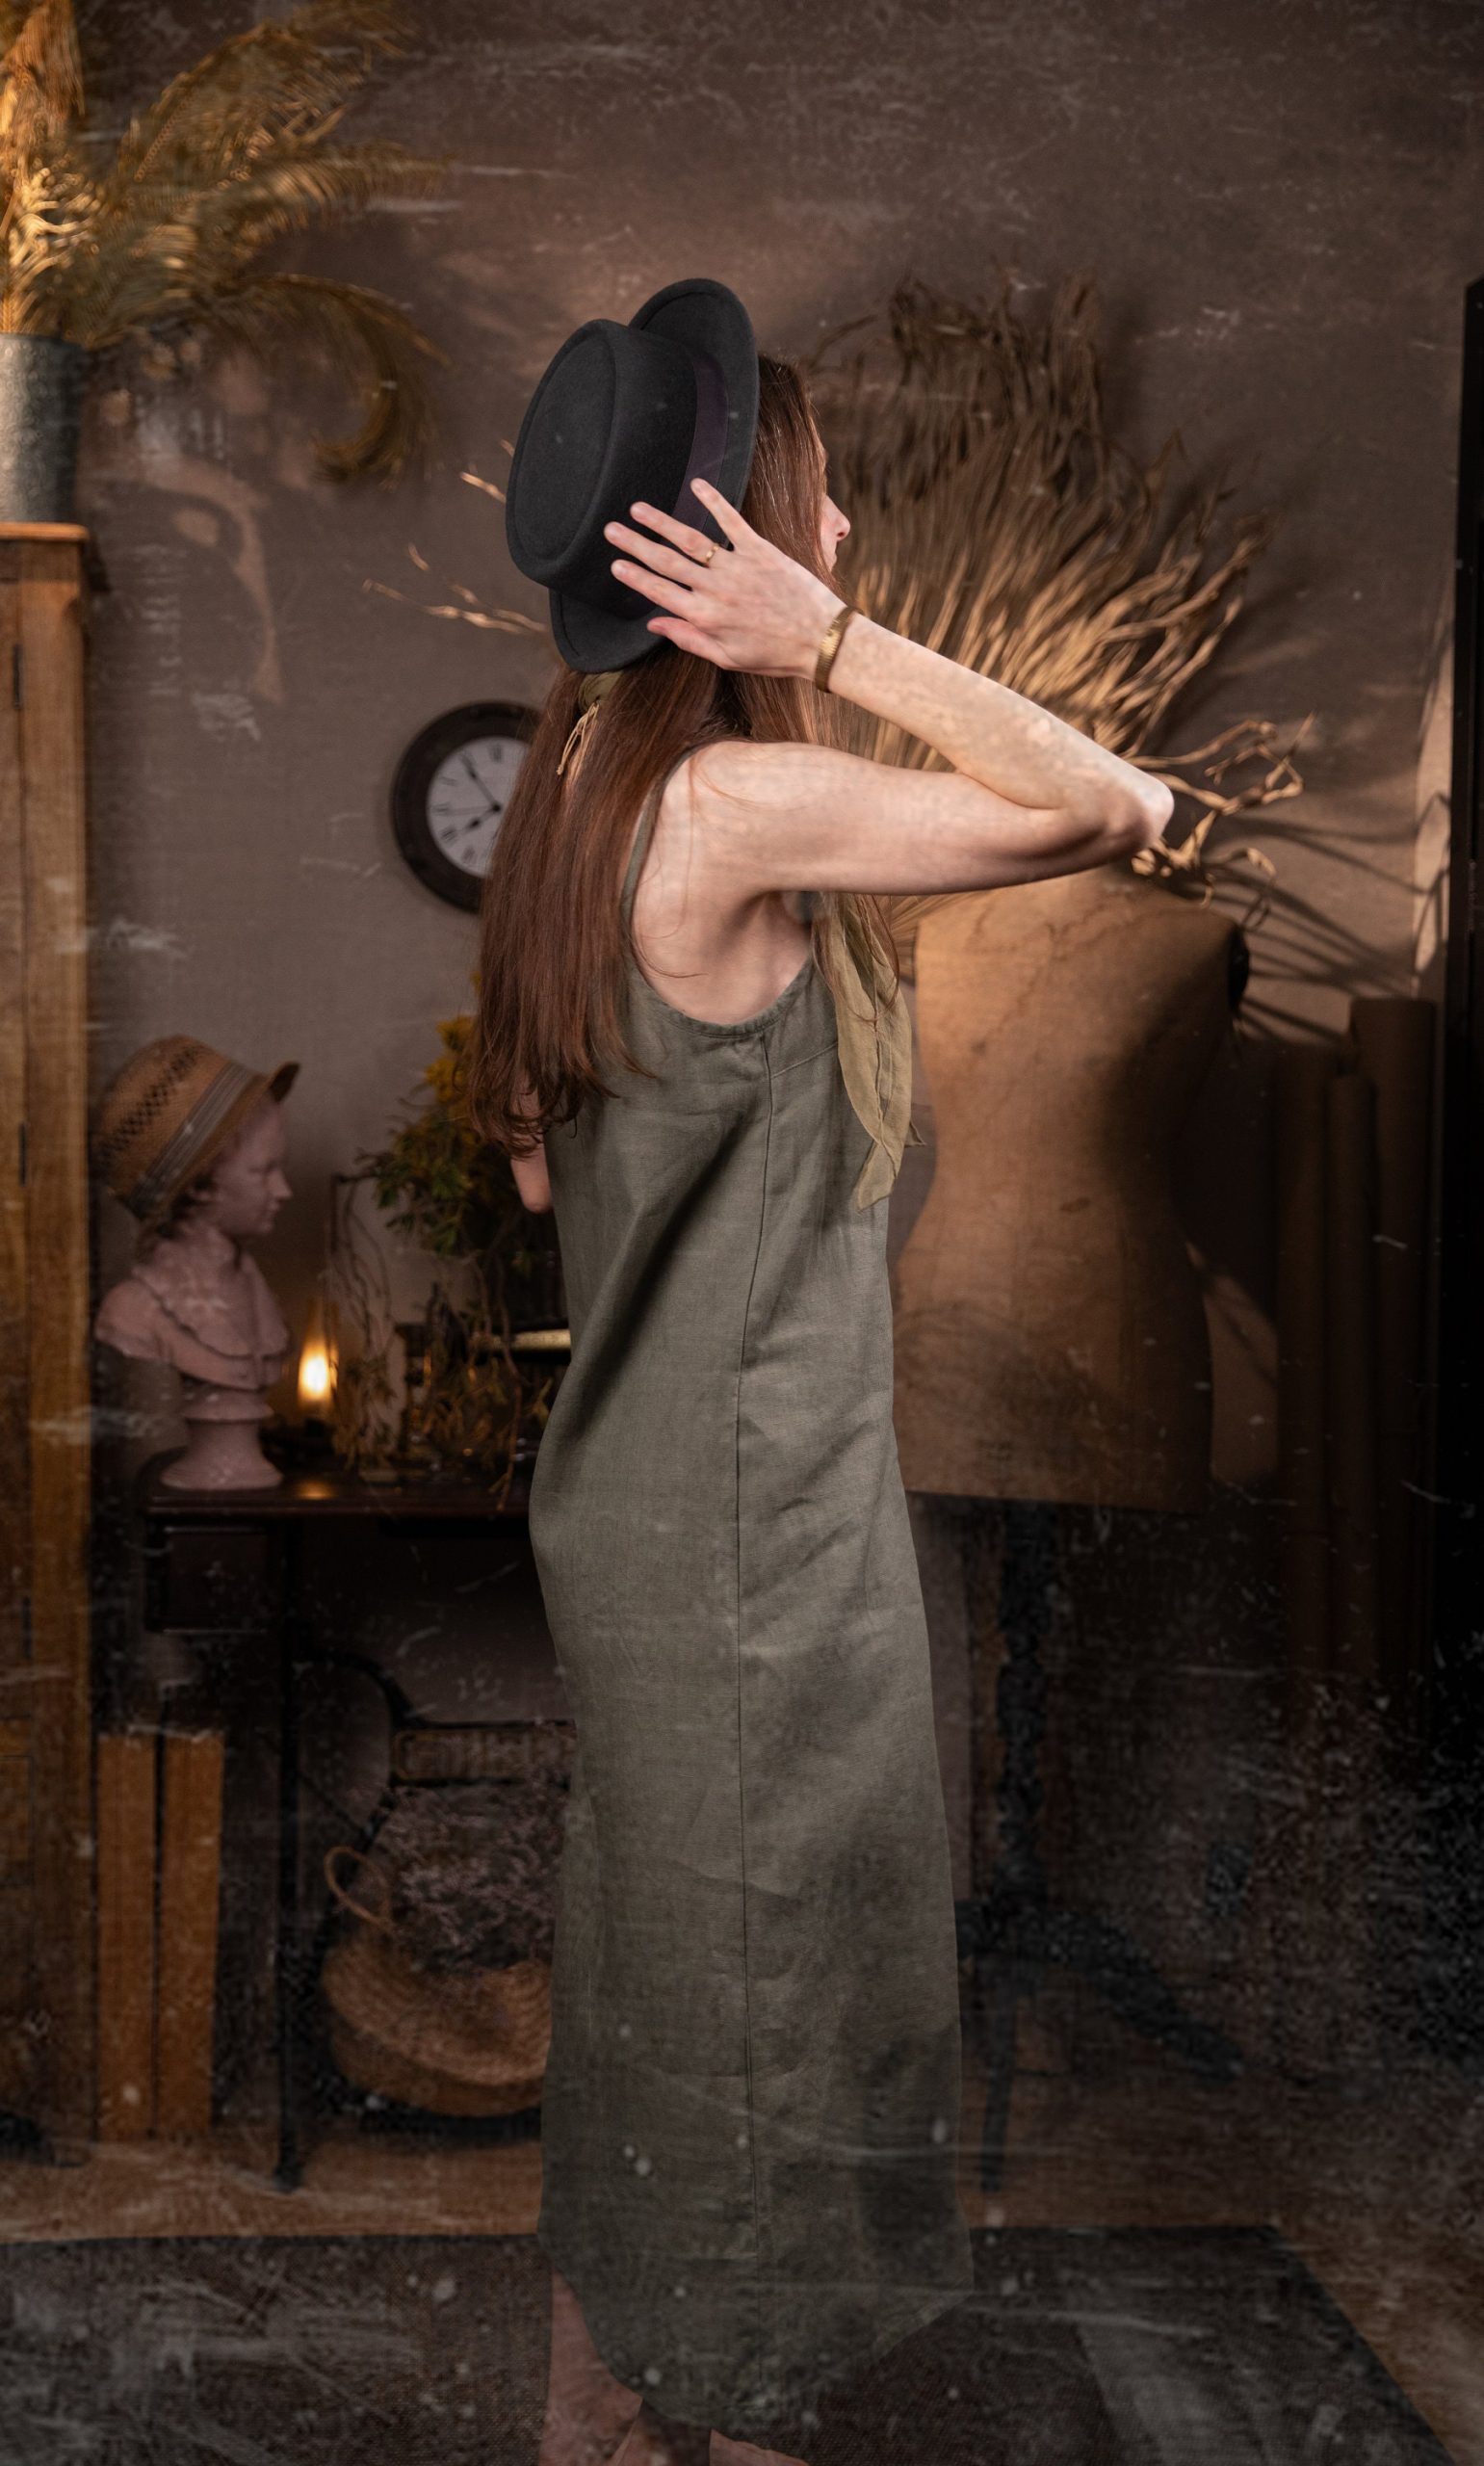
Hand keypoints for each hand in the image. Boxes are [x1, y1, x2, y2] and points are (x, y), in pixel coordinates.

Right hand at [602, 476, 843, 679]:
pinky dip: (714, 501)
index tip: (614, 565)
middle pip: (666, 562)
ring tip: (639, 509)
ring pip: (691, 540)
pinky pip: (732, 521)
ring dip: (662, 522)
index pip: (660, 592)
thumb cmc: (775, 655)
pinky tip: (697, 485)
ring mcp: (737, 568)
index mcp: (705, 619)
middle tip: (611, 530)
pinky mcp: (761, 551)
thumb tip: (654, 624)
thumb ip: (689, 639)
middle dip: (636, 545)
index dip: (635, 577)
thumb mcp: (728, 658)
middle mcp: (716, 591)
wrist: (821, 640)